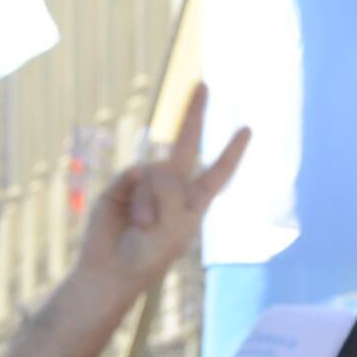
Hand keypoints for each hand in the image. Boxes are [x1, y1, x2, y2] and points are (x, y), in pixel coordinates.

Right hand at [74, 86, 252, 303]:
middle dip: (195, 115)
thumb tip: (146, 166)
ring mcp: (144, 187)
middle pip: (186, 145)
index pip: (217, 173)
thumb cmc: (148, 255)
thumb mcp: (174, 224)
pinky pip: (134, 173)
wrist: (109, 271)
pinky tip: (131, 216)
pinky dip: (137, 194)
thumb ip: (170, 189)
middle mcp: (171, 189)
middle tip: (203, 84)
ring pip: (157, 170)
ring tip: (144, 226)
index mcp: (192, 203)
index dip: (231, 152)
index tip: (246, 130)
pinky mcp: (119, 187)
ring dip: (151, 200)